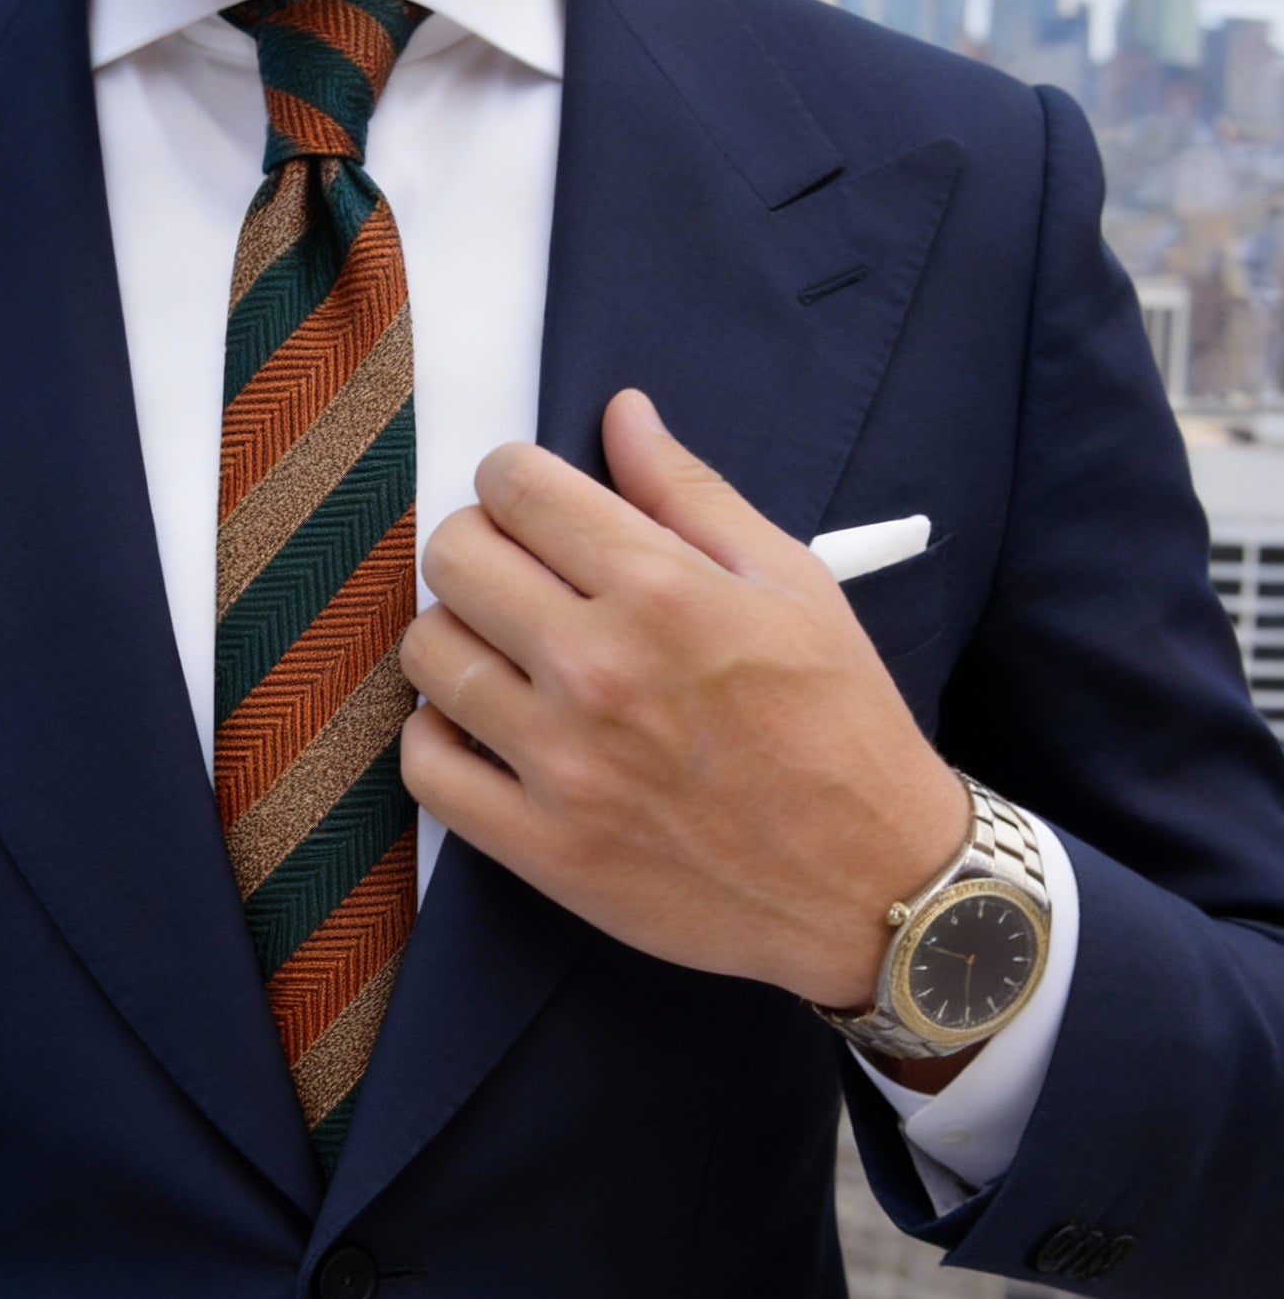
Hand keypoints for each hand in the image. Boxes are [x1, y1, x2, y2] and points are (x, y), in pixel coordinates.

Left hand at [399, 389, 967, 1010]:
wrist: (872, 884)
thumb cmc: (841, 727)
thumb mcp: (793, 585)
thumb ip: (692, 494)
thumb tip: (621, 414)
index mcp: (662, 591)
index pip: (517, 488)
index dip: (510, 479)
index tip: (526, 501)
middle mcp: (598, 669)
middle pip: (453, 558)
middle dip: (475, 546)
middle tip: (512, 573)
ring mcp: (562, 763)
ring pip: (427, 654)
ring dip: (453, 638)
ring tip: (501, 653)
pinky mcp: (541, 845)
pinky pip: (425, 767)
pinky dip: (436, 738)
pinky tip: (481, 729)